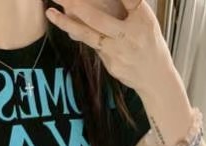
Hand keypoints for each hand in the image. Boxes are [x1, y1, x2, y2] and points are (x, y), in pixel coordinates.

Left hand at [45, 0, 171, 94]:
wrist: (155, 77)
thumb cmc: (148, 42)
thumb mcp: (144, 18)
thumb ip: (129, 3)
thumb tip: (109, 2)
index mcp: (140, 21)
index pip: (127, 1)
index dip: (101, 1)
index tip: (78, 0)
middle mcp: (128, 37)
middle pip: (97, 19)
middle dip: (77, 7)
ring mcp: (117, 54)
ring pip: (88, 36)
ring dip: (67, 24)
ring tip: (50, 12)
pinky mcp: (111, 66)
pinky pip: (92, 46)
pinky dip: (78, 33)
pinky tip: (65, 22)